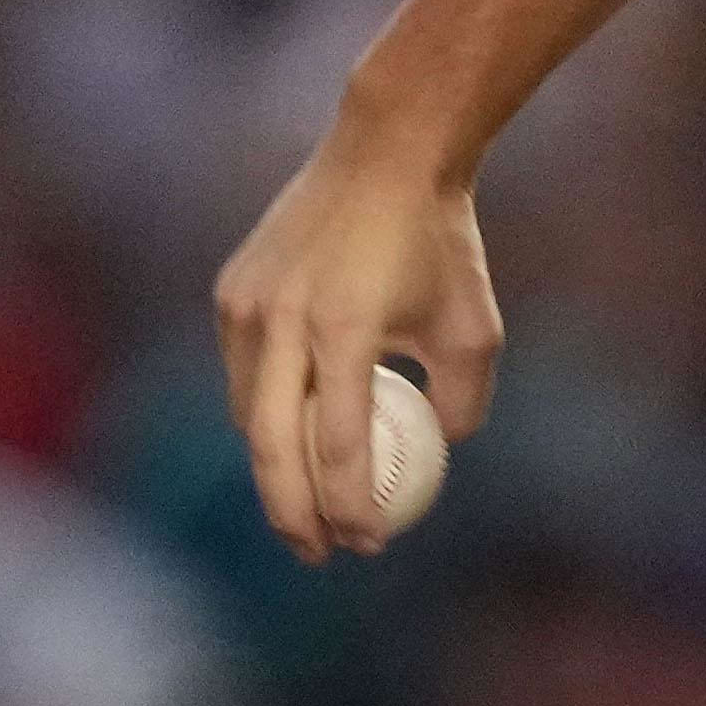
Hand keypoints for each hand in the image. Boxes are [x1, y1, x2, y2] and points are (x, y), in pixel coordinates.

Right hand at [214, 132, 501, 561]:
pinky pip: (242, 374)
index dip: (349, 506)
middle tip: (319, 553)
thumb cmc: (441, 241)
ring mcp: (246, 305)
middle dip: (292, 514)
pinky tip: (292, 440)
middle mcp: (281, 320)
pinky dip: (265, 414)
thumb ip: (459, 400)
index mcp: (343, 329)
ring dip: (274, 469)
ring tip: (305, 511)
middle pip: (270, 448)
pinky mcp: (230, 293)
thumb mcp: (475, 326)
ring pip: (248, 414)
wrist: (386, 153)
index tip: (368, 543)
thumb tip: (436, 453)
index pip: (336, 445)